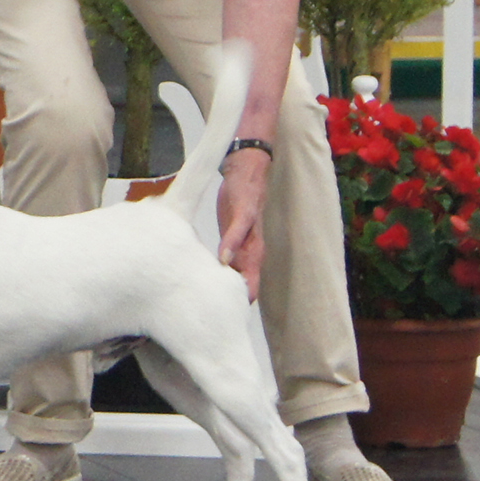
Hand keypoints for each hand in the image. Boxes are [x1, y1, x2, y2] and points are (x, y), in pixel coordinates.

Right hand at [216, 149, 269, 300]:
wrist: (249, 165)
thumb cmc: (242, 199)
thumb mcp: (236, 228)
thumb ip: (232, 249)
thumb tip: (221, 270)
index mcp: (253, 248)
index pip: (252, 279)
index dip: (245, 297)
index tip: (232, 315)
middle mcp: (257, 241)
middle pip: (255, 274)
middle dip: (246, 293)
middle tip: (233, 312)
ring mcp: (253, 227)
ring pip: (251, 257)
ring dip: (243, 275)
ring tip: (232, 293)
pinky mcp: (245, 210)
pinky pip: (239, 230)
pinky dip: (231, 244)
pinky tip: (223, 257)